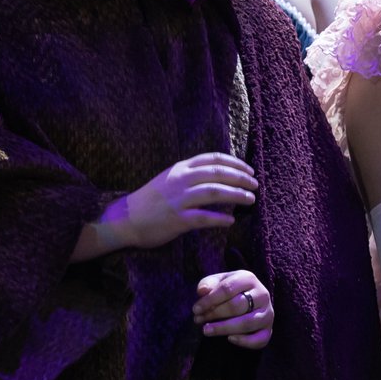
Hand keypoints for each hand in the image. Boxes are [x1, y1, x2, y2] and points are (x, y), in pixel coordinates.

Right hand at [101, 153, 256, 249]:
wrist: (125, 218)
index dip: (235, 163)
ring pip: (213, 192)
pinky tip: (231, 221)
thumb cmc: (151, 200)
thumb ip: (192, 175)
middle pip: (217, 174)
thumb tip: (221, 176)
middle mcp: (180, 181)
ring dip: (236, 195)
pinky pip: (203, 217)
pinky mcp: (176, 220)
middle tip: (255, 185)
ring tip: (250, 199)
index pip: (213, 159)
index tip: (250, 170)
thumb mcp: (170, 179)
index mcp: (180, 169)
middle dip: (240, 178)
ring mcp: (178, 200)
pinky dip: (220, 219)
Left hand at [195, 269, 272, 348]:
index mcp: (249, 279)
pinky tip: (229, 339)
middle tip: (199, 320)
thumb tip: (202, 291)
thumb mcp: (218, 282)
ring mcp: (268, 313)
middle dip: (215, 314)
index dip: (210, 300)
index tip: (195, 310)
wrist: (250, 300)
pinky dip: (245, 341)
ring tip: (206, 331)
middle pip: (237, 306)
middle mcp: (262, 295)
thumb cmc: (229, 291)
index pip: (228, 289)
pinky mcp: (269, 330)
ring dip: (224, 328)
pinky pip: (260, 339)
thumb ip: (208, 284)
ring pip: (247, 323)